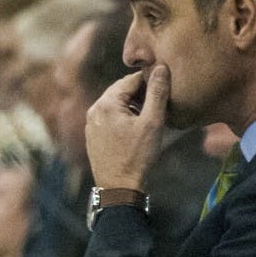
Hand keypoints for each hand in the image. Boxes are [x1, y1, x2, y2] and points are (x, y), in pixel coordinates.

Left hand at [85, 65, 169, 189]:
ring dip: (132, 106)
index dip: (149, 81)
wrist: (119, 188)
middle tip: (159, 103)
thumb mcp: (152, 123)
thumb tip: (160, 68)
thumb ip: (157, 93)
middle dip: (140, 94)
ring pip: (115, 105)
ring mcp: (90, 123)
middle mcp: (93, 110)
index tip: (165, 88)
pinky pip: (109, 118)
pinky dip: (123, 118)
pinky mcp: (92, 135)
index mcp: (106, 103)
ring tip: (150, 118)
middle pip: (121, 91)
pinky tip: (136, 129)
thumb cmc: (137, 157)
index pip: (130, 80)